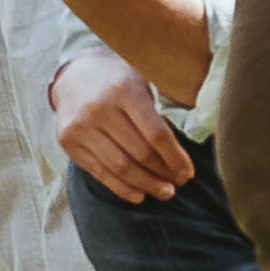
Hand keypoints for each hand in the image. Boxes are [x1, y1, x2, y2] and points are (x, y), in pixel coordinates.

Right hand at [50, 46, 198, 204]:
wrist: (73, 76)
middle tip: (179, 183)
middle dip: (163, 173)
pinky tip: (140, 194)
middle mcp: (99, 108)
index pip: (156, 134)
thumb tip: (200, 134)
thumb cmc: (118, 80)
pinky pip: (99, 173)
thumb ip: (165, 104)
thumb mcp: (143, 79)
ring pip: (120, 167)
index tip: (188, 172)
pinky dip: (122, 188)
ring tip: (164, 192)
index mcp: (124, 90)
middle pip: (139, 153)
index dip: (175, 158)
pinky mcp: (68, 142)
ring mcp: (80, 127)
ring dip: (146, 185)